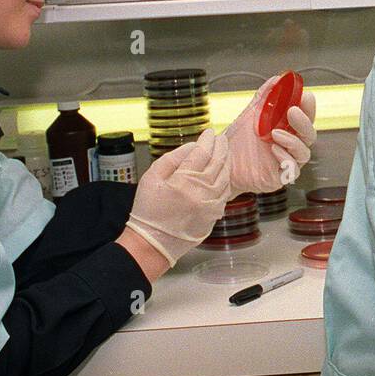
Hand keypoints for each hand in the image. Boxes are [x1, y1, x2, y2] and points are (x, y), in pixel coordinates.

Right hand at [123, 128, 232, 266]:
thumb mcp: (151, 178)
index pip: (202, 153)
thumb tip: (191, 147)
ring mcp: (211, 204)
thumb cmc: (148, 211)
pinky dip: (226, 179)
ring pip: (225, 177)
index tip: (209, 132)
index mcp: (184, 180)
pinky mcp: (215, 215)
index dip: (207, 140)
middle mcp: (202, 191)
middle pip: (218, 162)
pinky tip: (223, 173)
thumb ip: (172, 159)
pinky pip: (225, 193)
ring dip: (226, 162)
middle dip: (221, 147)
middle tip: (221, 138)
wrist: (153, 243)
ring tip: (224, 152)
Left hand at [224, 74, 316, 193]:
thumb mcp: (251, 114)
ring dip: (293, 141)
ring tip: (275, 133)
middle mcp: (291, 145)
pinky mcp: (281, 176)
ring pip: (304, 152)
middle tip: (292, 111)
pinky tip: (273, 149)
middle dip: (304, 122)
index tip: (305, 96)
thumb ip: (264, 97)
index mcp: (288, 129)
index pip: (306, 117)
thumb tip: (276, 79)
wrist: (221, 161)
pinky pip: (292, 169)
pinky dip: (285, 157)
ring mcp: (288, 161)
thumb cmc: (238, 141)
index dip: (309, 107)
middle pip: (309, 135)